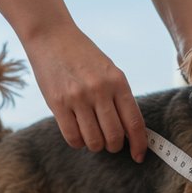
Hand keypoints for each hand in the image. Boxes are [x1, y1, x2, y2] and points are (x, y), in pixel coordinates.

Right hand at [22, 25, 146, 162]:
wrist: (52, 36)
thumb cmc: (83, 56)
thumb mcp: (109, 71)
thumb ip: (119, 97)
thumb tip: (128, 131)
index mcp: (118, 82)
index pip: (134, 122)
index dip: (139, 144)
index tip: (139, 156)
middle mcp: (100, 90)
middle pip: (114, 136)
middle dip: (114, 146)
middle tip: (111, 143)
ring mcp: (78, 98)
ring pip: (94, 141)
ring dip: (96, 145)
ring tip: (93, 137)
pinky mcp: (57, 103)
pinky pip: (72, 137)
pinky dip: (78, 142)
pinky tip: (79, 135)